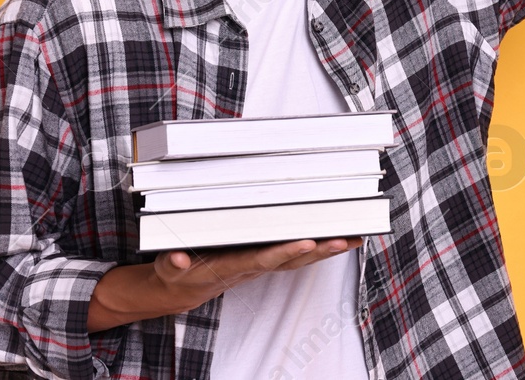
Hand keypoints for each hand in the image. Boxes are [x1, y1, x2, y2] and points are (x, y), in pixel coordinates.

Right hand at [89, 237, 363, 330]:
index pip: (263, 259)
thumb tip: (180, 259)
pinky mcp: (267, 258)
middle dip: (319, 251)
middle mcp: (254, 266)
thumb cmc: (180, 274)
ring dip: (328, 249)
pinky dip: (321, 247)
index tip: (307, 242)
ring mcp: (263, 262)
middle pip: (292, 260)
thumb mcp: (169, 269)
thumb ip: (174, 263)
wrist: (187, 287)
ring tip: (355, 237)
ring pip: (301, 258)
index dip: (285, 252)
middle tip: (344, 239)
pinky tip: (341, 236)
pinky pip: (299, 253)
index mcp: (232, 267)